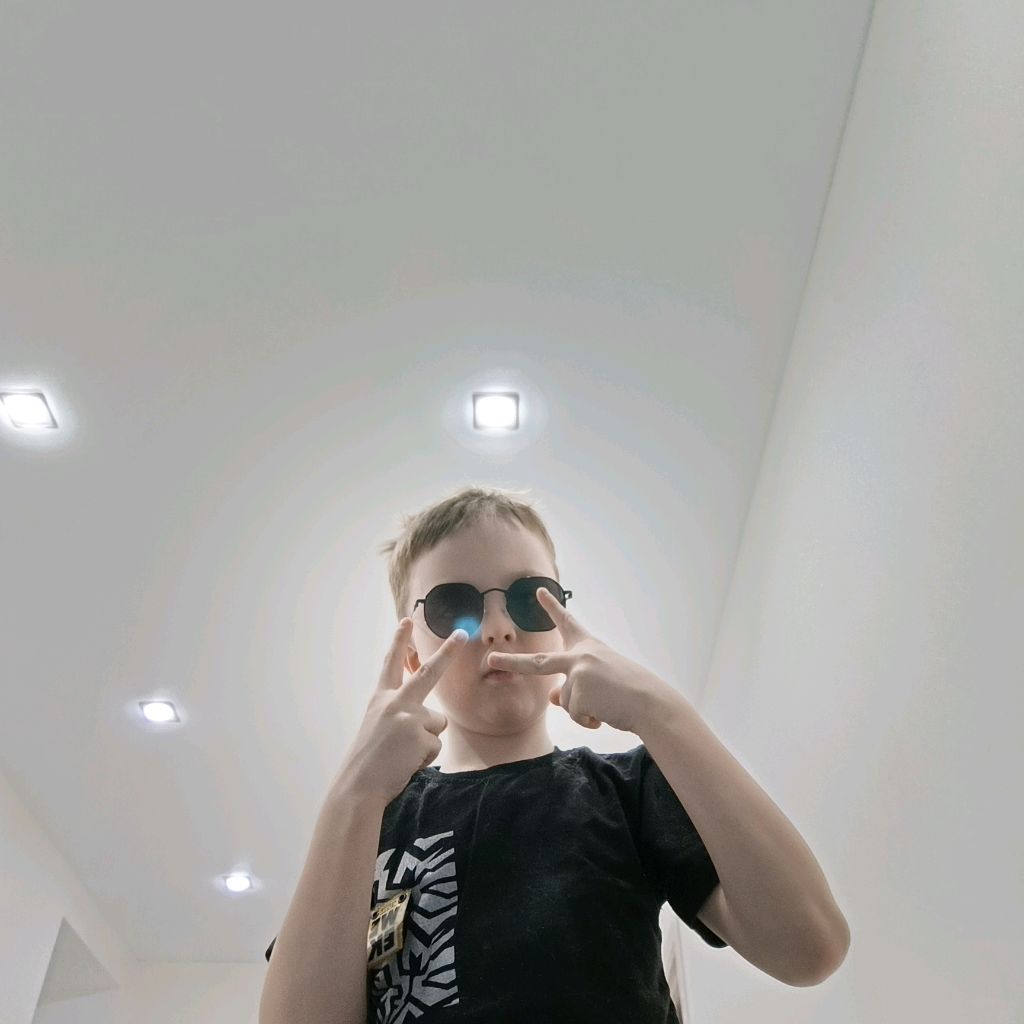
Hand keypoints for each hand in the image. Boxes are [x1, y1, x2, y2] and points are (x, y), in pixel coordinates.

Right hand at [333, 619, 467, 805]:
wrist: (359, 785)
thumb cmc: (369, 761)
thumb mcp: (378, 728)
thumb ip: (399, 715)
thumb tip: (432, 717)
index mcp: (380, 699)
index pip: (391, 664)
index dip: (399, 641)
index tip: (407, 621)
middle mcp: (395, 702)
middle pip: (428, 672)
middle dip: (448, 652)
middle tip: (462, 634)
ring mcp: (409, 717)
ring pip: (438, 723)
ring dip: (426, 742)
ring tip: (403, 755)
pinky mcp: (421, 735)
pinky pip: (435, 745)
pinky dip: (424, 758)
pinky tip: (406, 763)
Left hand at [486, 587, 676, 734]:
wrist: (650, 702)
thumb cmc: (628, 692)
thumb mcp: (599, 682)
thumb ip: (572, 685)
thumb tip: (551, 696)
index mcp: (588, 647)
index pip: (567, 623)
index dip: (552, 606)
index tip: (538, 591)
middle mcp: (580, 655)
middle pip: (538, 663)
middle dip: (511, 662)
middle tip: (490, 659)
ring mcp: (576, 672)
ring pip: (565, 701)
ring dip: (585, 711)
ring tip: (608, 704)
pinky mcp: (576, 692)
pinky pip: (575, 715)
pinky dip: (589, 720)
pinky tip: (606, 712)